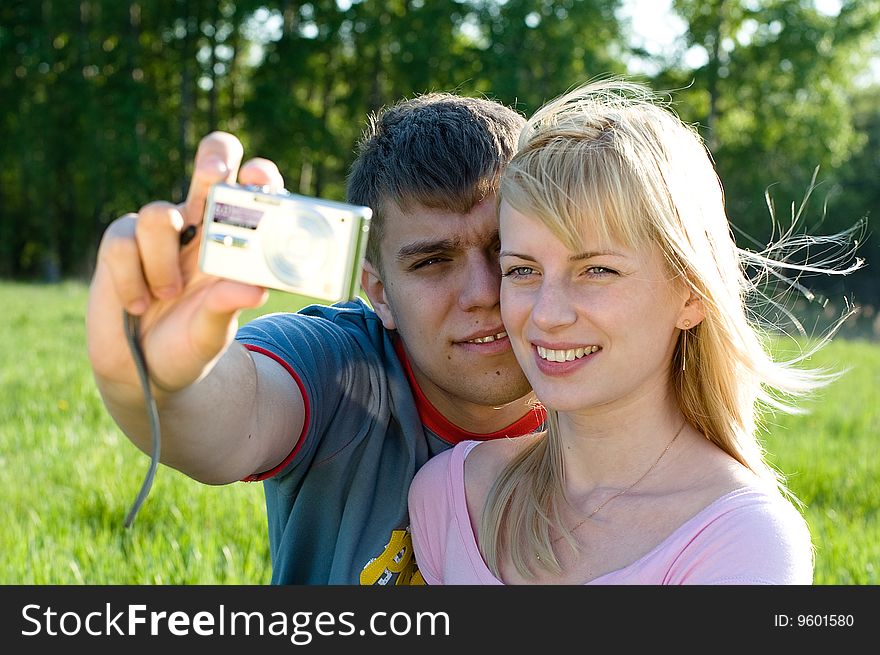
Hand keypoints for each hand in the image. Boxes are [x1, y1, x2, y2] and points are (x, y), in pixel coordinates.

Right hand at [87, 132, 281, 397]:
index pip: (253, 195)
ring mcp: (159, 232)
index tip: (259, 181)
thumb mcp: (213, 332)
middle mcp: (201, 228)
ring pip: (159, 214)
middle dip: (214, 157)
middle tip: (215, 173)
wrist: (143, 371)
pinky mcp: (120, 243)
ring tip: (166, 296)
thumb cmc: (189, 345)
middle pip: (211, 165)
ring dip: (163, 262)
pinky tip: (137, 304)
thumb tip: (256, 288)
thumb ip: (229, 307)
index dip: (259, 177)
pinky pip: (124, 242)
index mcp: (235, 244)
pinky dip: (131, 279)